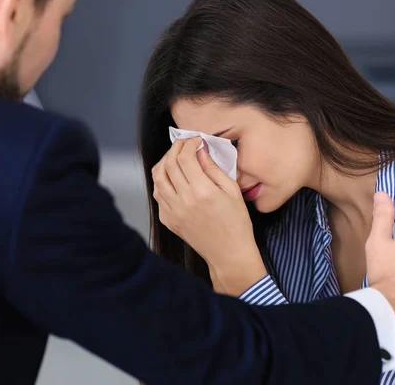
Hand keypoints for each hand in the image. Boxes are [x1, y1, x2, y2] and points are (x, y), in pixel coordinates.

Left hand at [151, 138, 266, 294]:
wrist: (228, 253)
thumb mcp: (232, 191)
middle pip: (168, 164)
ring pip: (157, 178)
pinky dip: (162, 181)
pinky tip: (173, 177)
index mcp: (202, 192)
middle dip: (176, 148)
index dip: (188, 144)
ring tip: (176, 158)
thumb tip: (201, 151)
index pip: (184, 158)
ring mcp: (172, 211)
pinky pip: (158, 194)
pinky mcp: (168, 220)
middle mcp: (183, 201)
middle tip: (185, 144)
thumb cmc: (236, 223)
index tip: (197, 141)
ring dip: (164, 163)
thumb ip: (214, 169)